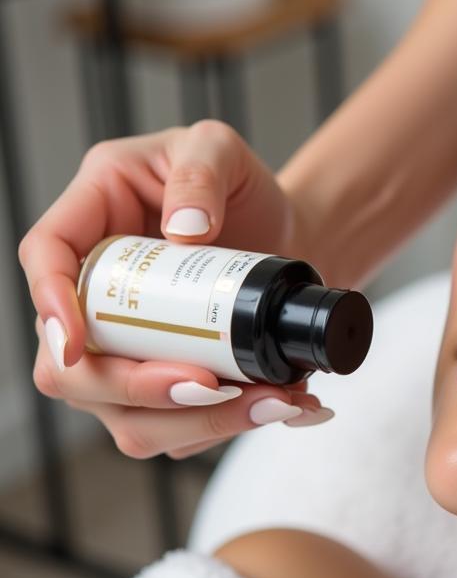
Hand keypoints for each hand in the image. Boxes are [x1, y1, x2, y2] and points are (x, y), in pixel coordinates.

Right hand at [18, 119, 334, 459]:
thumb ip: (201, 171)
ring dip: (194, 422)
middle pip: (73, 367)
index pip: (45, 259)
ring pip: (125, 415)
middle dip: (137, 388)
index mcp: (93, 217)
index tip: (77, 344)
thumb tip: (183, 232)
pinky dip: (228, 426)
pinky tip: (281, 403)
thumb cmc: (243, 188)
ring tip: (271, 401)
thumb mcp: (221, 149)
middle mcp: (96, 292)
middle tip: (211, 384)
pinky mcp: (164, 382)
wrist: (290, 236)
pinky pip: (178, 428)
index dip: (49, 306)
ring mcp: (125, 346)